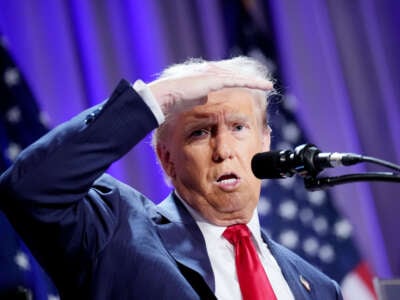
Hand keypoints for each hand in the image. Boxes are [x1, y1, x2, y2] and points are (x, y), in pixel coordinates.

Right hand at [147, 63, 272, 115]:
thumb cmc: (176, 100)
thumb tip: (206, 98)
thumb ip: (201, 96)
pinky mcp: (215, 79)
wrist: (168, 96)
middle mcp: (212, 72)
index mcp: (207, 76)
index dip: (240, 81)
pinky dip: (251, 83)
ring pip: (239, 78)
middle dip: (250, 81)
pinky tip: (262, 86)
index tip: (250, 85)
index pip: (228, 78)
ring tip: (268, 86)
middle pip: (236, 76)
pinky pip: (237, 81)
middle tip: (265, 85)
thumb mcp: (192, 99)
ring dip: (254, 82)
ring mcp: (213, 74)